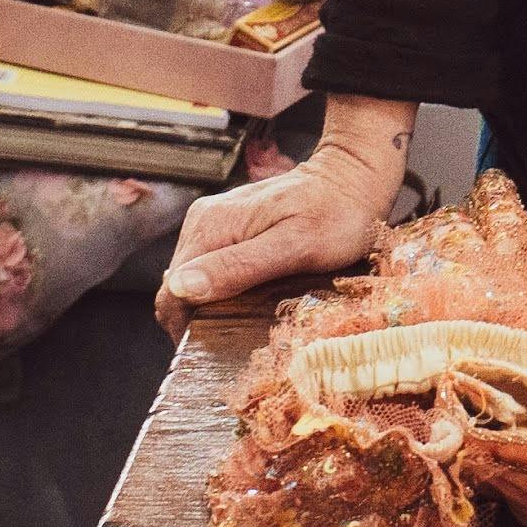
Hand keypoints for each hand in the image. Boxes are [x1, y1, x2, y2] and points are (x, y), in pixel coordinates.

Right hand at [159, 98, 411, 327]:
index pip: (172, 293)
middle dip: (201, 318)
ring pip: (194, 280)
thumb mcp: (294, 247)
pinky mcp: (227, 227)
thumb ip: (238, 266)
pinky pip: (211, 267)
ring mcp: (214, 222)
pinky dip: (224, 289)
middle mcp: (204, 221)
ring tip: (248, 320)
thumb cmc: (336, 214)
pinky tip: (251, 298)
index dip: (187, 328)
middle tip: (240, 338)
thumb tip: (181, 287)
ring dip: (213, 304)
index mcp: (212, 226)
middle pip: (179, 288)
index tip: (217, 348)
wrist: (353, 178)